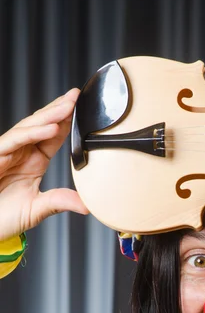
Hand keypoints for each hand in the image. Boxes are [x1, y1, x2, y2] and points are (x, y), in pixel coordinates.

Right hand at [0, 89, 88, 240]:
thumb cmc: (3, 217)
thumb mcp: (37, 209)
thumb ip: (60, 202)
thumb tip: (87, 205)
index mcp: (33, 161)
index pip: (53, 137)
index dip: (66, 122)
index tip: (82, 109)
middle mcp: (20, 153)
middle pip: (42, 125)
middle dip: (59, 109)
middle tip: (77, 96)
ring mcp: (7, 153)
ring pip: (29, 128)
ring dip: (49, 116)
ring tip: (67, 107)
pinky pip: (15, 140)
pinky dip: (33, 134)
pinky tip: (50, 129)